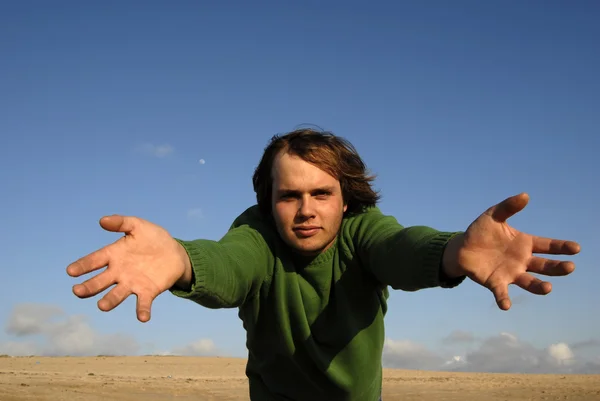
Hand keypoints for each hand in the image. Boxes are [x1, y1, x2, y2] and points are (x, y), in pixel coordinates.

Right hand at [66, 215, 191, 321]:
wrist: (175, 252)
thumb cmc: (153, 238)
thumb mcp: (138, 226)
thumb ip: (121, 223)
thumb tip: (102, 220)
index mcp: (113, 255)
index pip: (94, 261)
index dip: (83, 266)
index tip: (71, 271)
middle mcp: (119, 272)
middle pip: (100, 282)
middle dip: (89, 287)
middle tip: (78, 291)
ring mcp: (132, 283)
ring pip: (117, 295)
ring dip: (110, 301)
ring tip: (102, 306)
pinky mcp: (148, 291)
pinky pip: (143, 303)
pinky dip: (142, 310)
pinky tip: (143, 317)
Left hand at [447, 193, 580, 310]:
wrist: (461, 248)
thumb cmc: (480, 232)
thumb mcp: (493, 216)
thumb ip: (508, 207)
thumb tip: (525, 196)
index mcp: (524, 244)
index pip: (547, 246)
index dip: (561, 247)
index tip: (576, 248)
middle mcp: (522, 261)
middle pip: (544, 266)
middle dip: (558, 268)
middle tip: (570, 267)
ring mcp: (510, 273)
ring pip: (529, 282)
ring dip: (539, 286)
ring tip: (548, 288)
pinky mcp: (495, 282)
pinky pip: (502, 293)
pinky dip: (504, 299)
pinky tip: (506, 306)